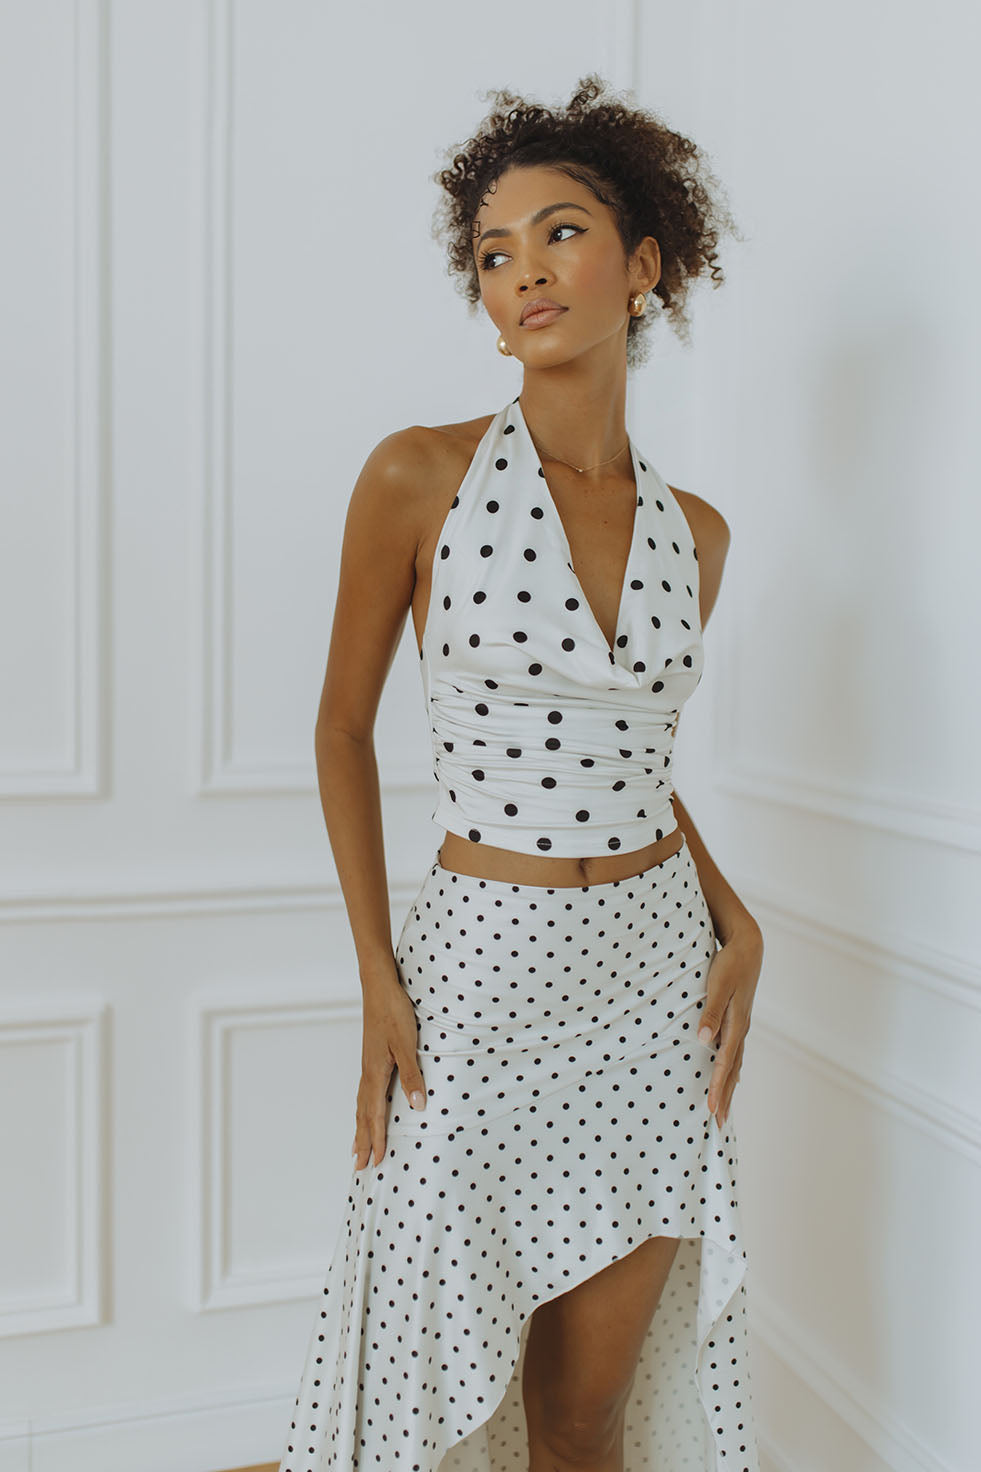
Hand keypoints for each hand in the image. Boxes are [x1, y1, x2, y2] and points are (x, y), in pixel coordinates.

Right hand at [352, 971, 426, 1170]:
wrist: (379, 986)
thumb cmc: (393, 1012)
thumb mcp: (406, 1043)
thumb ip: (412, 1075)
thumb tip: (418, 1107)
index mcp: (375, 1073)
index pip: (376, 1114)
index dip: (376, 1139)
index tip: (374, 1162)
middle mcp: (368, 1072)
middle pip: (363, 1114)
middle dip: (363, 1140)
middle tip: (359, 1167)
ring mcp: (368, 1064)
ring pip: (362, 1104)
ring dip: (361, 1126)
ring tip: (357, 1146)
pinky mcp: (372, 1056)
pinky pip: (365, 1091)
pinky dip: (364, 1108)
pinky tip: (368, 1107)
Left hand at [697, 921, 762, 1127]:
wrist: (748, 945)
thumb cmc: (730, 963)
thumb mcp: (718, 984)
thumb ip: (711, 1011)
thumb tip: (703, 1040)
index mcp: (736, 1023)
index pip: (724, 1063)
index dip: (718, 1088)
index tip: (712, 1111)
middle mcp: (741, 1028)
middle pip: (732, 1070)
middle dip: (726, 1097)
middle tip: (719, 1124)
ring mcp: (742, 1024)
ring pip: (735, 1062)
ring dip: (729, 1086)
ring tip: (724, 1108)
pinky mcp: (739, 1018)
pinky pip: (735, 1051)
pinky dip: (731, 1069)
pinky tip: (729, 1076)